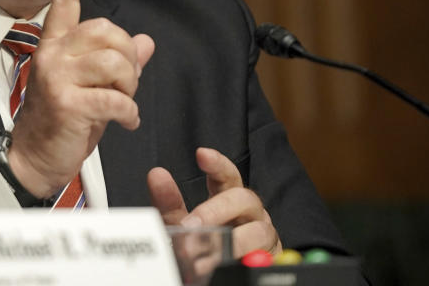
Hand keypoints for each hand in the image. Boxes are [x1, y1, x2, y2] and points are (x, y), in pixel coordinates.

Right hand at [8, 0, 154, 197]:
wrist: (35, 159)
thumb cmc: (64, 121)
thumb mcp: (92, 87)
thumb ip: (117, 63)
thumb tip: (146, 42)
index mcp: (56, 45)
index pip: (65, 1)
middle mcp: (53, 54)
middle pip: (108, 32)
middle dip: (128, 59)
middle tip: (126, 85)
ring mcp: (57, 77)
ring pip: (116, 62)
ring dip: (131, 87)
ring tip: (124, 104)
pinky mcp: (66, 103)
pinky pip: (116, 98)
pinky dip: (129, 113)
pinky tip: (126, 122)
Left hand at [148, 148, 281, 258]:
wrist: (222, 273)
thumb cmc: (208, 245)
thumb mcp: (185, 225)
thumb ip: (170, 204)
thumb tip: (156, 175)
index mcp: (229, 199)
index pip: (227, 175)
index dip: (217, 164)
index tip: (202, 154)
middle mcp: (251, 212)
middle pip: (243, 198)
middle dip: (215, 210)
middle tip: (191, 225)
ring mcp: (264, 235)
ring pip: (258, 230)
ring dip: (231, 243)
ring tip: (204, 257)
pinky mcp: (271, 259)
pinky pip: (263, 258)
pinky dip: (244, 262)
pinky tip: (226, 268)